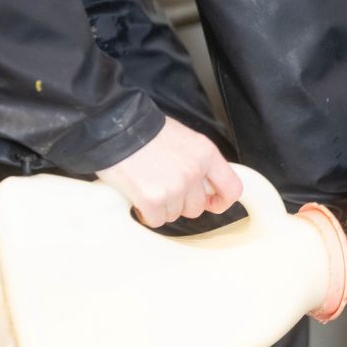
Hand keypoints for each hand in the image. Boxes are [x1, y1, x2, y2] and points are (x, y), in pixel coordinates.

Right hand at [95, 116, 242, 226]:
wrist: (115, 126)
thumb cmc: (145, 130)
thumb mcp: (184, 138)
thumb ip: (198, 161)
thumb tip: (204, 186)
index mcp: (206, 154)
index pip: (232, 188)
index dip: (222, 201)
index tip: (212, 203)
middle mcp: (194, 171)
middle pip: (196, 207)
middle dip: (180, 203)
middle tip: (163, 188)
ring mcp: (174, 187)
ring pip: (175, 214)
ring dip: (162, 206)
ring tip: (148, 185)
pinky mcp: (153, 199)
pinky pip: (156, 220)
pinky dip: (146, 213)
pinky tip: (139, 198)